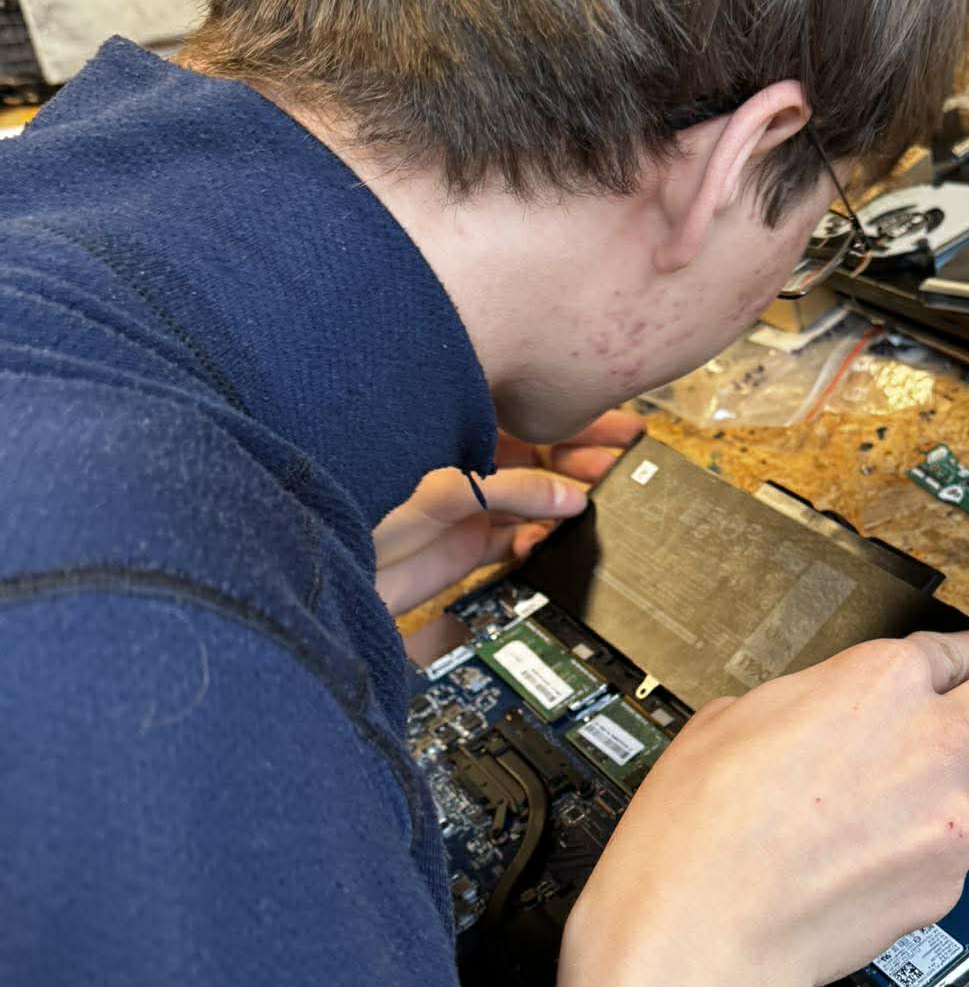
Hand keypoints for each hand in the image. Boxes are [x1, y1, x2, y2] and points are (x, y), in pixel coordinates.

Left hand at [374, 410, 644, 614]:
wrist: (327, 569)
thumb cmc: (357, 508)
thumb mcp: (439, 491)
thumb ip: (507, 491)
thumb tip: (569, 498)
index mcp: (456, 427)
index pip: (530, 416)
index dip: (575, 420)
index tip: (617, 427)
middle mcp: (466, 462)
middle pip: (540, 455)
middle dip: (582, 459)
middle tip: (622, 467)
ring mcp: (469, 505)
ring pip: (534, 496)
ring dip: (567, 499)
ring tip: (600, 502)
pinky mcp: (467, 545)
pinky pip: (518, 538)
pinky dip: (539, 538)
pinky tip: (552, 537)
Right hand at [556, 632, 968, 986]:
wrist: (708, 922)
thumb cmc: (703, 826)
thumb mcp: (731, 719)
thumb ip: (799, 702)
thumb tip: (805, 713)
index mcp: (880, 682)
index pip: (957, 647)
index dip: (963, 654)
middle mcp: (932, 740)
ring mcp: (952, 816)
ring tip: (947, 797)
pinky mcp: (948, 885)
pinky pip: (968, 858)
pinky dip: (939, 858)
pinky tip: (891, 862)